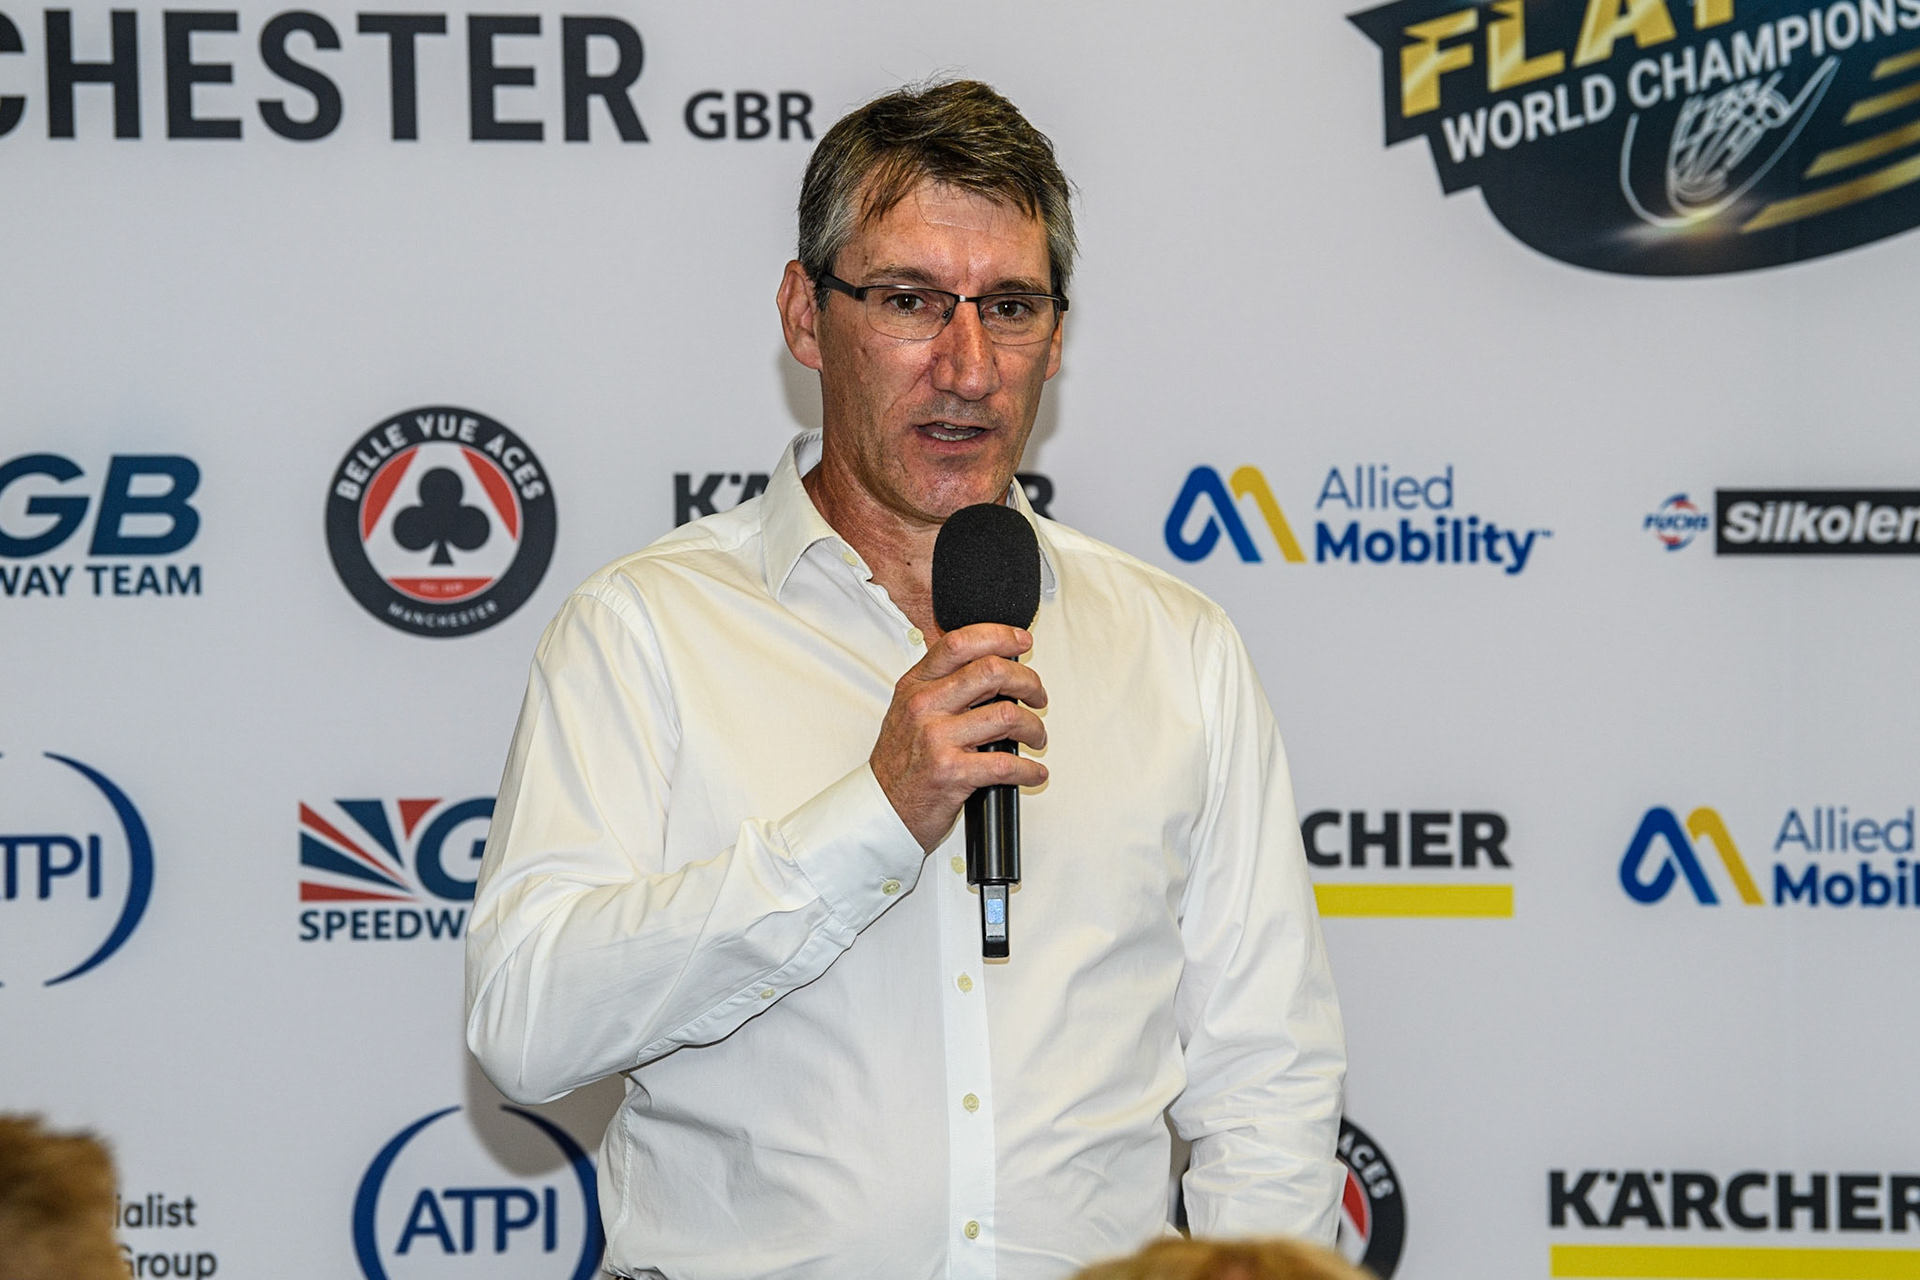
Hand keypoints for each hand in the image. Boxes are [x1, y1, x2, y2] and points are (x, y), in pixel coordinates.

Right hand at [871, 623, 1048, 850]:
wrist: (882, 808)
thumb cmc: (901, 762)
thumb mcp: (910, 710)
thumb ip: (943, 685)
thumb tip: (991, 667)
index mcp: (916, 686)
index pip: (959, 643)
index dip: (998, 635)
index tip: (1021, 641)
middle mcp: (925, 706)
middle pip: (991, 671)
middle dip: (1028, 681)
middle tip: (1037, 695)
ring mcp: (937, 739)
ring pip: (1007, 715)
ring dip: (1034, 727)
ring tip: (1035, 737)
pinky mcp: (952, 773)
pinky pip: (1006, 764)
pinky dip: (1030, 770)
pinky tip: (1033, 772)